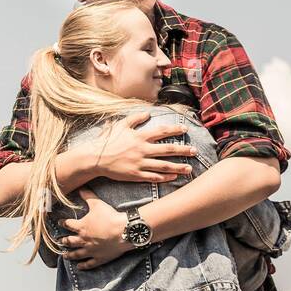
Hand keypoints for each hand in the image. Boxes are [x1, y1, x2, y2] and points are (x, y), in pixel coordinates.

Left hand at [59, 188, 133, 269]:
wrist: (124, 231)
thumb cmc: (110, 217)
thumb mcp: (97, 204)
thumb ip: (88, 196)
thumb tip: (81, 188)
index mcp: (81, 227)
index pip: (68, 225)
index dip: (63, 223)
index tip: (59, 223)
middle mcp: (83, 240)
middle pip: (70, 241)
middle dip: (64, 241)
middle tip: (60, 242)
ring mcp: (91, 250)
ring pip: (77, 254)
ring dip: (70, 255)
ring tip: (65, 256)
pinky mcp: (99, 258)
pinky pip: (89, 264)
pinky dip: (83, 266)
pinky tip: (79, 267)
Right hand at [79, 111, 196, 182]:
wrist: (95, 158)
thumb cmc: (107, 141)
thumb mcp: (120, 125)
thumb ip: (135, 118)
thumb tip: (148, 112)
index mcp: (139, 137)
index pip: (161, 131)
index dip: (174, 130)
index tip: (185, 130)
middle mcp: (142, 150)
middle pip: (167, 150)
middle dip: (183, 150)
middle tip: (194, 151)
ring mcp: (139, 163)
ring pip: (163, 166)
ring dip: (178, 167)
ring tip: (189, 168)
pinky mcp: (135, 175)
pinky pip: (153, 177)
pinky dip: (165, 177)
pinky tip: (174, 177)